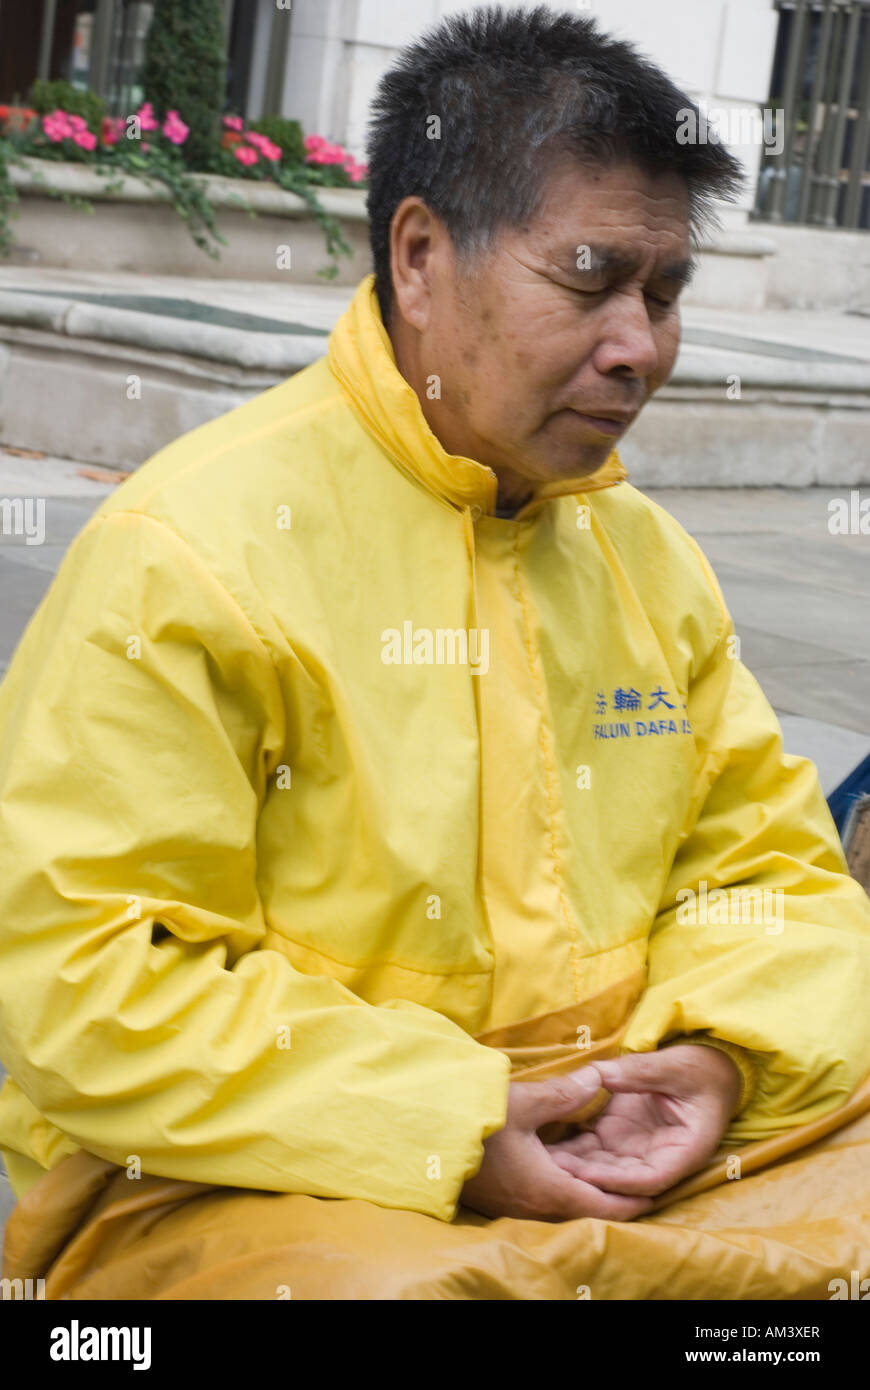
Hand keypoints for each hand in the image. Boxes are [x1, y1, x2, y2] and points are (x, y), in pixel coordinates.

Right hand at [460, 1069, 655, 1221]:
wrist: (419, 1138)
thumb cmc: (474, 1122)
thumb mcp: (523, 1101)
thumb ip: (566, 1094)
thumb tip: (599, 1078)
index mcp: (550, 1190)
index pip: (604, 1208)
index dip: (633, 1202)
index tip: (656, 1193)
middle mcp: (535, 1206)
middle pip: (585, 1208)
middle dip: (612, 1195)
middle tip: (636, 1178)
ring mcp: (513, 1203)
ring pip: (562, 1202)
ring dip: (585, 1188)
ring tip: (604, 1169)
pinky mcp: (497, 1195)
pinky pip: (541, 1196)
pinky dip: (561, 1184)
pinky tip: (562, 1162)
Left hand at [547, 1044, 739, 1196]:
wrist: (707, 1067)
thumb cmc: (701, 1069)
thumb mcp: (677, 1066)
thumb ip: (640, 1071)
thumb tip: (599, 1074)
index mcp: (683, 1151)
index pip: (649, 1179)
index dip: (618, 1182)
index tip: (587, 1175)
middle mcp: (657, 1157)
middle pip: (620, 1180)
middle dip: (586, 1178)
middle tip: (551, 1168)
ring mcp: (635, 1147)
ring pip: (602, 1167)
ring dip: (574, 1166)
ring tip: (540, 1157)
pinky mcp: (618, 1133)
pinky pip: (592, 1147)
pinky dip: (571, 1148)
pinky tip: (544, 1142)